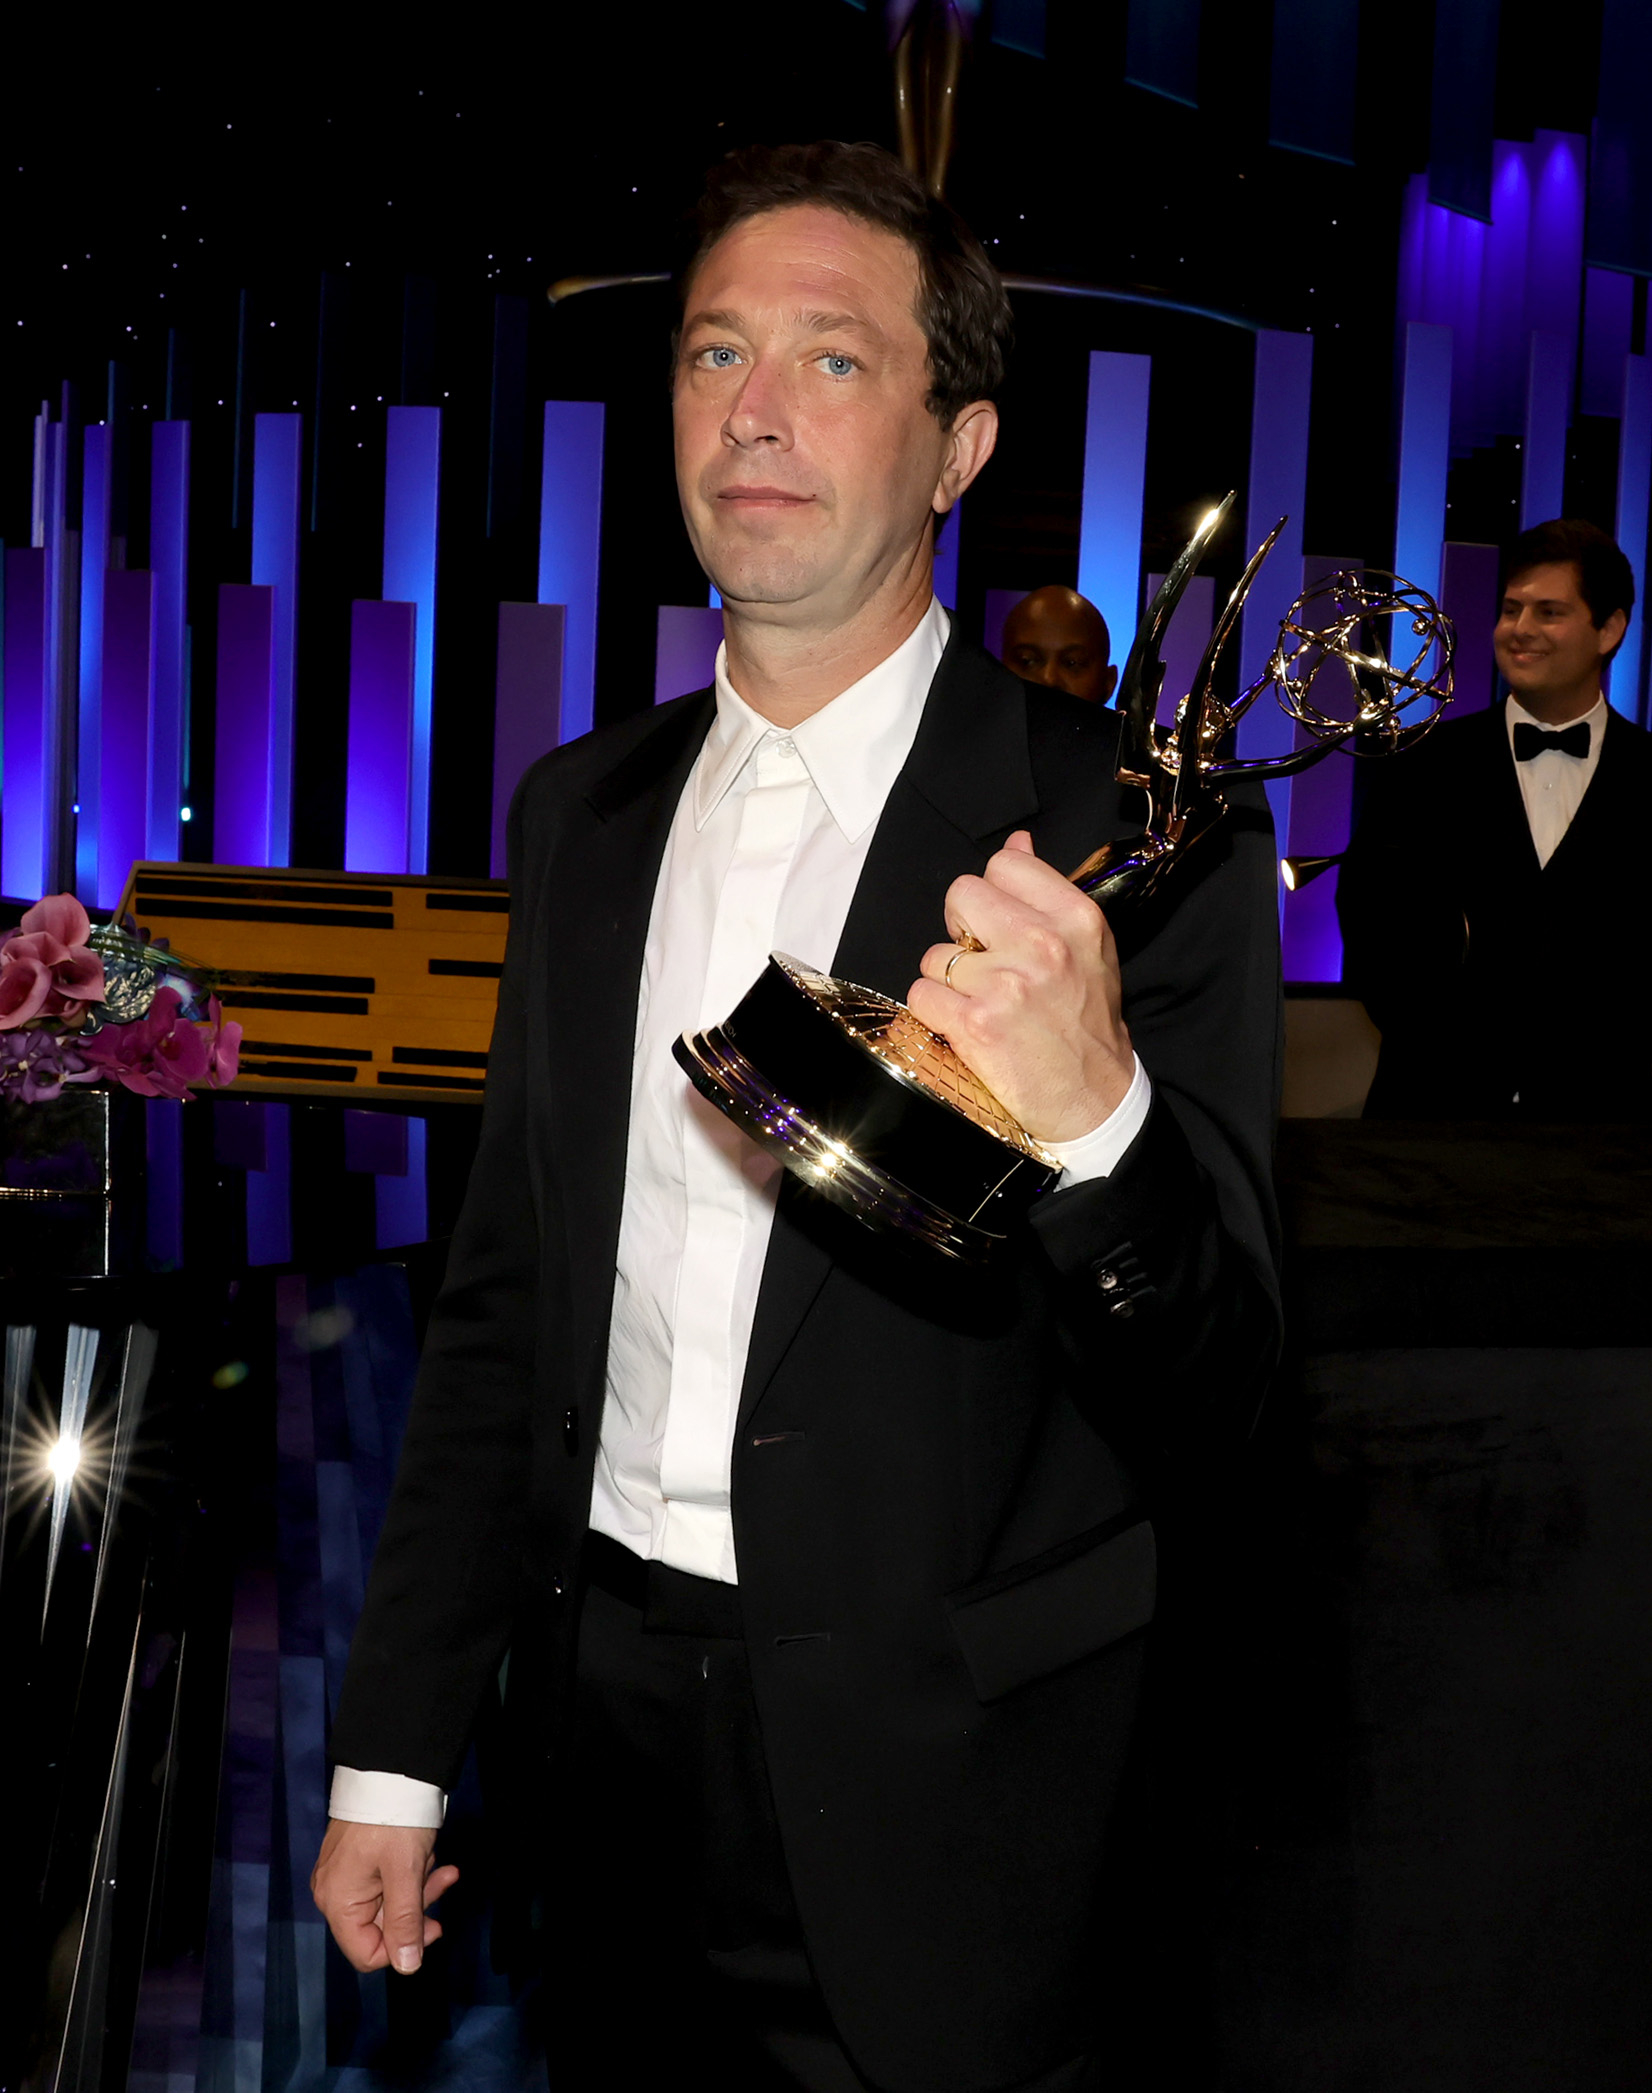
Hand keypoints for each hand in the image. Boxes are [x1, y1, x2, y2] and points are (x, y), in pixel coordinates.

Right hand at [311, 1819, 458, 1974]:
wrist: (390, 1767)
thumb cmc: (395, 1821)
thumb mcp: (406, 1873)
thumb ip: (405, 1922)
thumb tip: (407, 1968)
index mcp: (337, 1902)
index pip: (366, 1953)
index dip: (403, 1948)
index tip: (435, 1924)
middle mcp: (334, 1893)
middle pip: (379, 1926)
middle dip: (417, 1906)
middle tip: (445, 1880)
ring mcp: (344, 1875)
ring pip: (387, 1901)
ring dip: (419, 1886)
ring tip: (440, 1862)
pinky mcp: (358, 1859)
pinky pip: (386, 1880)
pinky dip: (410, 1872)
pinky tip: (429, 1854)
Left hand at [909, 831, 1131, 1142]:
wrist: (1095, 1099)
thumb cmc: (1088, 1023)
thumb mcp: (1088, 947)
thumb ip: (1048, 894)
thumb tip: (1016, 842)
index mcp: (1075, 918)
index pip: (1005, 864)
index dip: (992, 891)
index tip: (997, 921)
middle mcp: (1042, 944)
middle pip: (961, 895)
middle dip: (961, 927)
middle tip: (980, 960)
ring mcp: (1006, 985)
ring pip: (936, 954)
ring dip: (948, 979)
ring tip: (981, 1003)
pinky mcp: (975, 1025)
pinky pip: (922, 994)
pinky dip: (934, 1011)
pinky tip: (963, 1025)